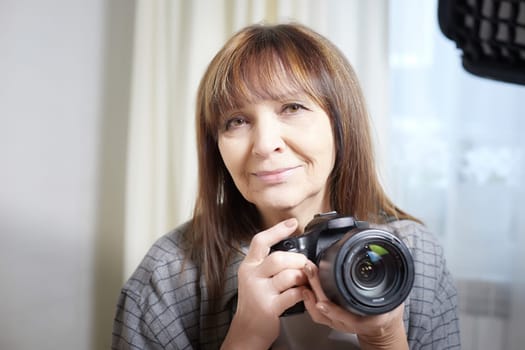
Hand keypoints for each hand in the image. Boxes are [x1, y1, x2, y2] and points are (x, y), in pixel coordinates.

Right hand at [221, 218, 308, 349]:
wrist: (247, 329)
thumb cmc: (256, 302)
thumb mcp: (255, 278)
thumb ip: (268, 264)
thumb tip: (295, 251)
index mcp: (249, 265)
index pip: (260, 241)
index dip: (277, 230)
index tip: (293, 223)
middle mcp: (251, 276)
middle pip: (278, 258)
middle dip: (298, 260)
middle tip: (306, 265)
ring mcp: (259, 292)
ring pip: (288, 275)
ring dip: (303, 276)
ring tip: (306, 280)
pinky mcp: (269, 307)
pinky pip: (293, 294)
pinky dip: (303, 292)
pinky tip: (304, 293)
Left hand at [302, 261, 408, 349]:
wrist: (382, 328)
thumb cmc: (387, 313)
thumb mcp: (394, 301)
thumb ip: (390, 290)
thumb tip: (389, 267)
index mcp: (366, 319)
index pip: (347, 318)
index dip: (334, 311)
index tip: (322, 304)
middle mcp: (349, 323)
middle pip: (328, 310)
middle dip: (317, 289)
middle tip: (311, 270)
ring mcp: (339, 322)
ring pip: (320, 313)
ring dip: (310, 294)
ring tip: (306, 275)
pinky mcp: (331, 319)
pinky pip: (317, 315)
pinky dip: (309, 302)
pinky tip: (305, 288)